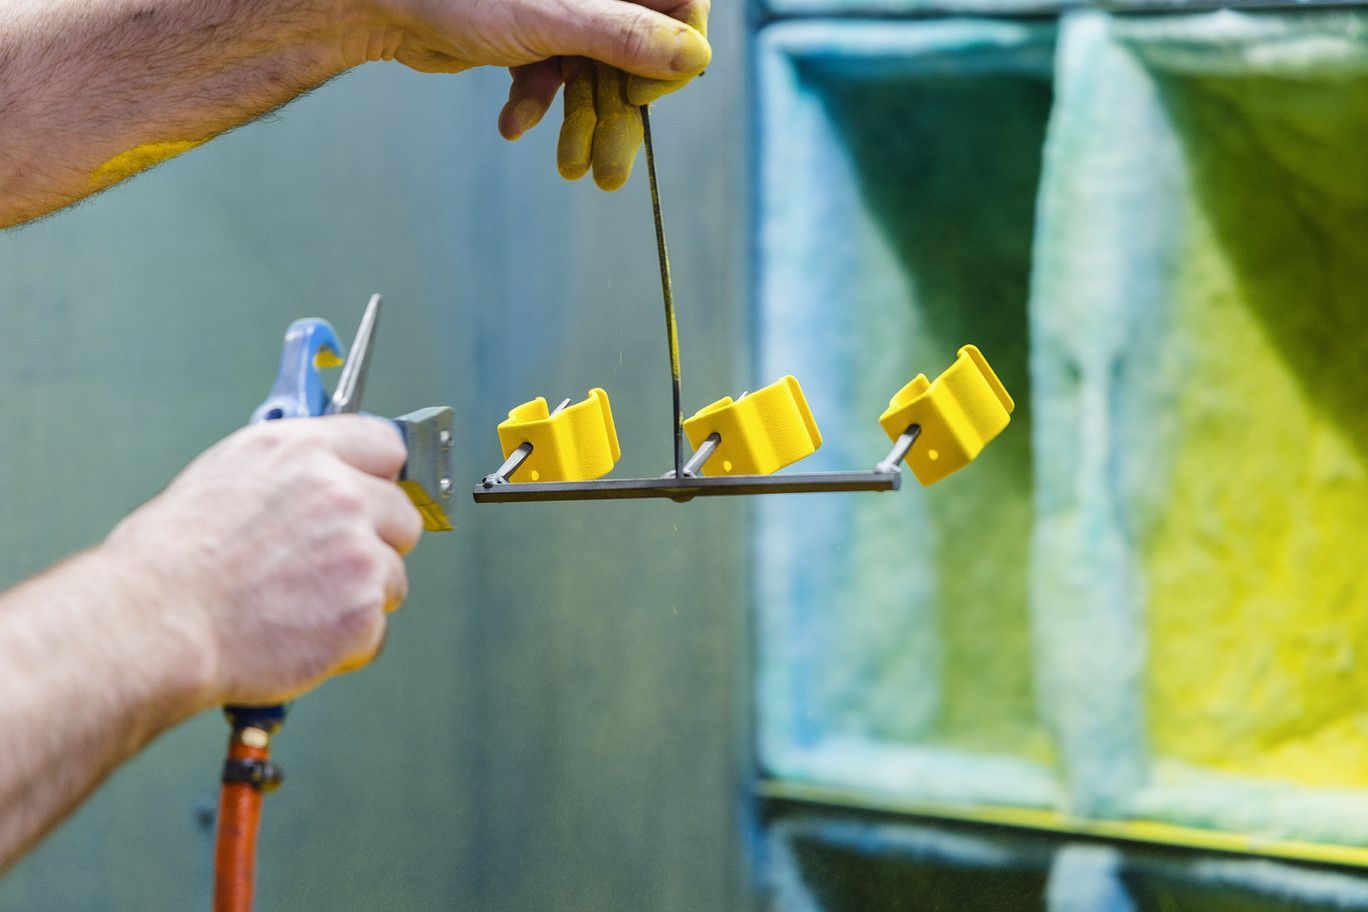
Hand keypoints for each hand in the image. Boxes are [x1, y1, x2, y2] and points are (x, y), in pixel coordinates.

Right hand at [101, 416, 422, 707]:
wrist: (153, 624)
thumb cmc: (168, 561)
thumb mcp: (223, 477)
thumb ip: (288, 474)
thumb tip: (320, 480)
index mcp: (302, 451)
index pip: (385, 446)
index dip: (377, 478)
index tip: (370, 497)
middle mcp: (340, 494)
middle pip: (403, 517)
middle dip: (375, 544)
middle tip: (324, 569)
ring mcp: (358, 553)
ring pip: (393, 578)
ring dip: (359, 597)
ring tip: (297, 608)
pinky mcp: (363, 609)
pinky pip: (376, 631)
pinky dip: (346, 645)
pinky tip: (298, 639)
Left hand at [498, 0, 709, 189]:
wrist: (384, 3)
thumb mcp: (555, 17)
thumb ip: (625, 35)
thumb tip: (695, 57)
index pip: (682, 10)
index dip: (670, 58)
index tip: (643, 95)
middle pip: (637, 58)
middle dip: (618, 117)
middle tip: (609, 174)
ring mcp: (566, 14)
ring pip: (597, 77)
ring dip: (580, 126)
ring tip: (568, 167)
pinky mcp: (535, 38)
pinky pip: (556, 79)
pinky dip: (537, 105)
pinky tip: (513, 122)